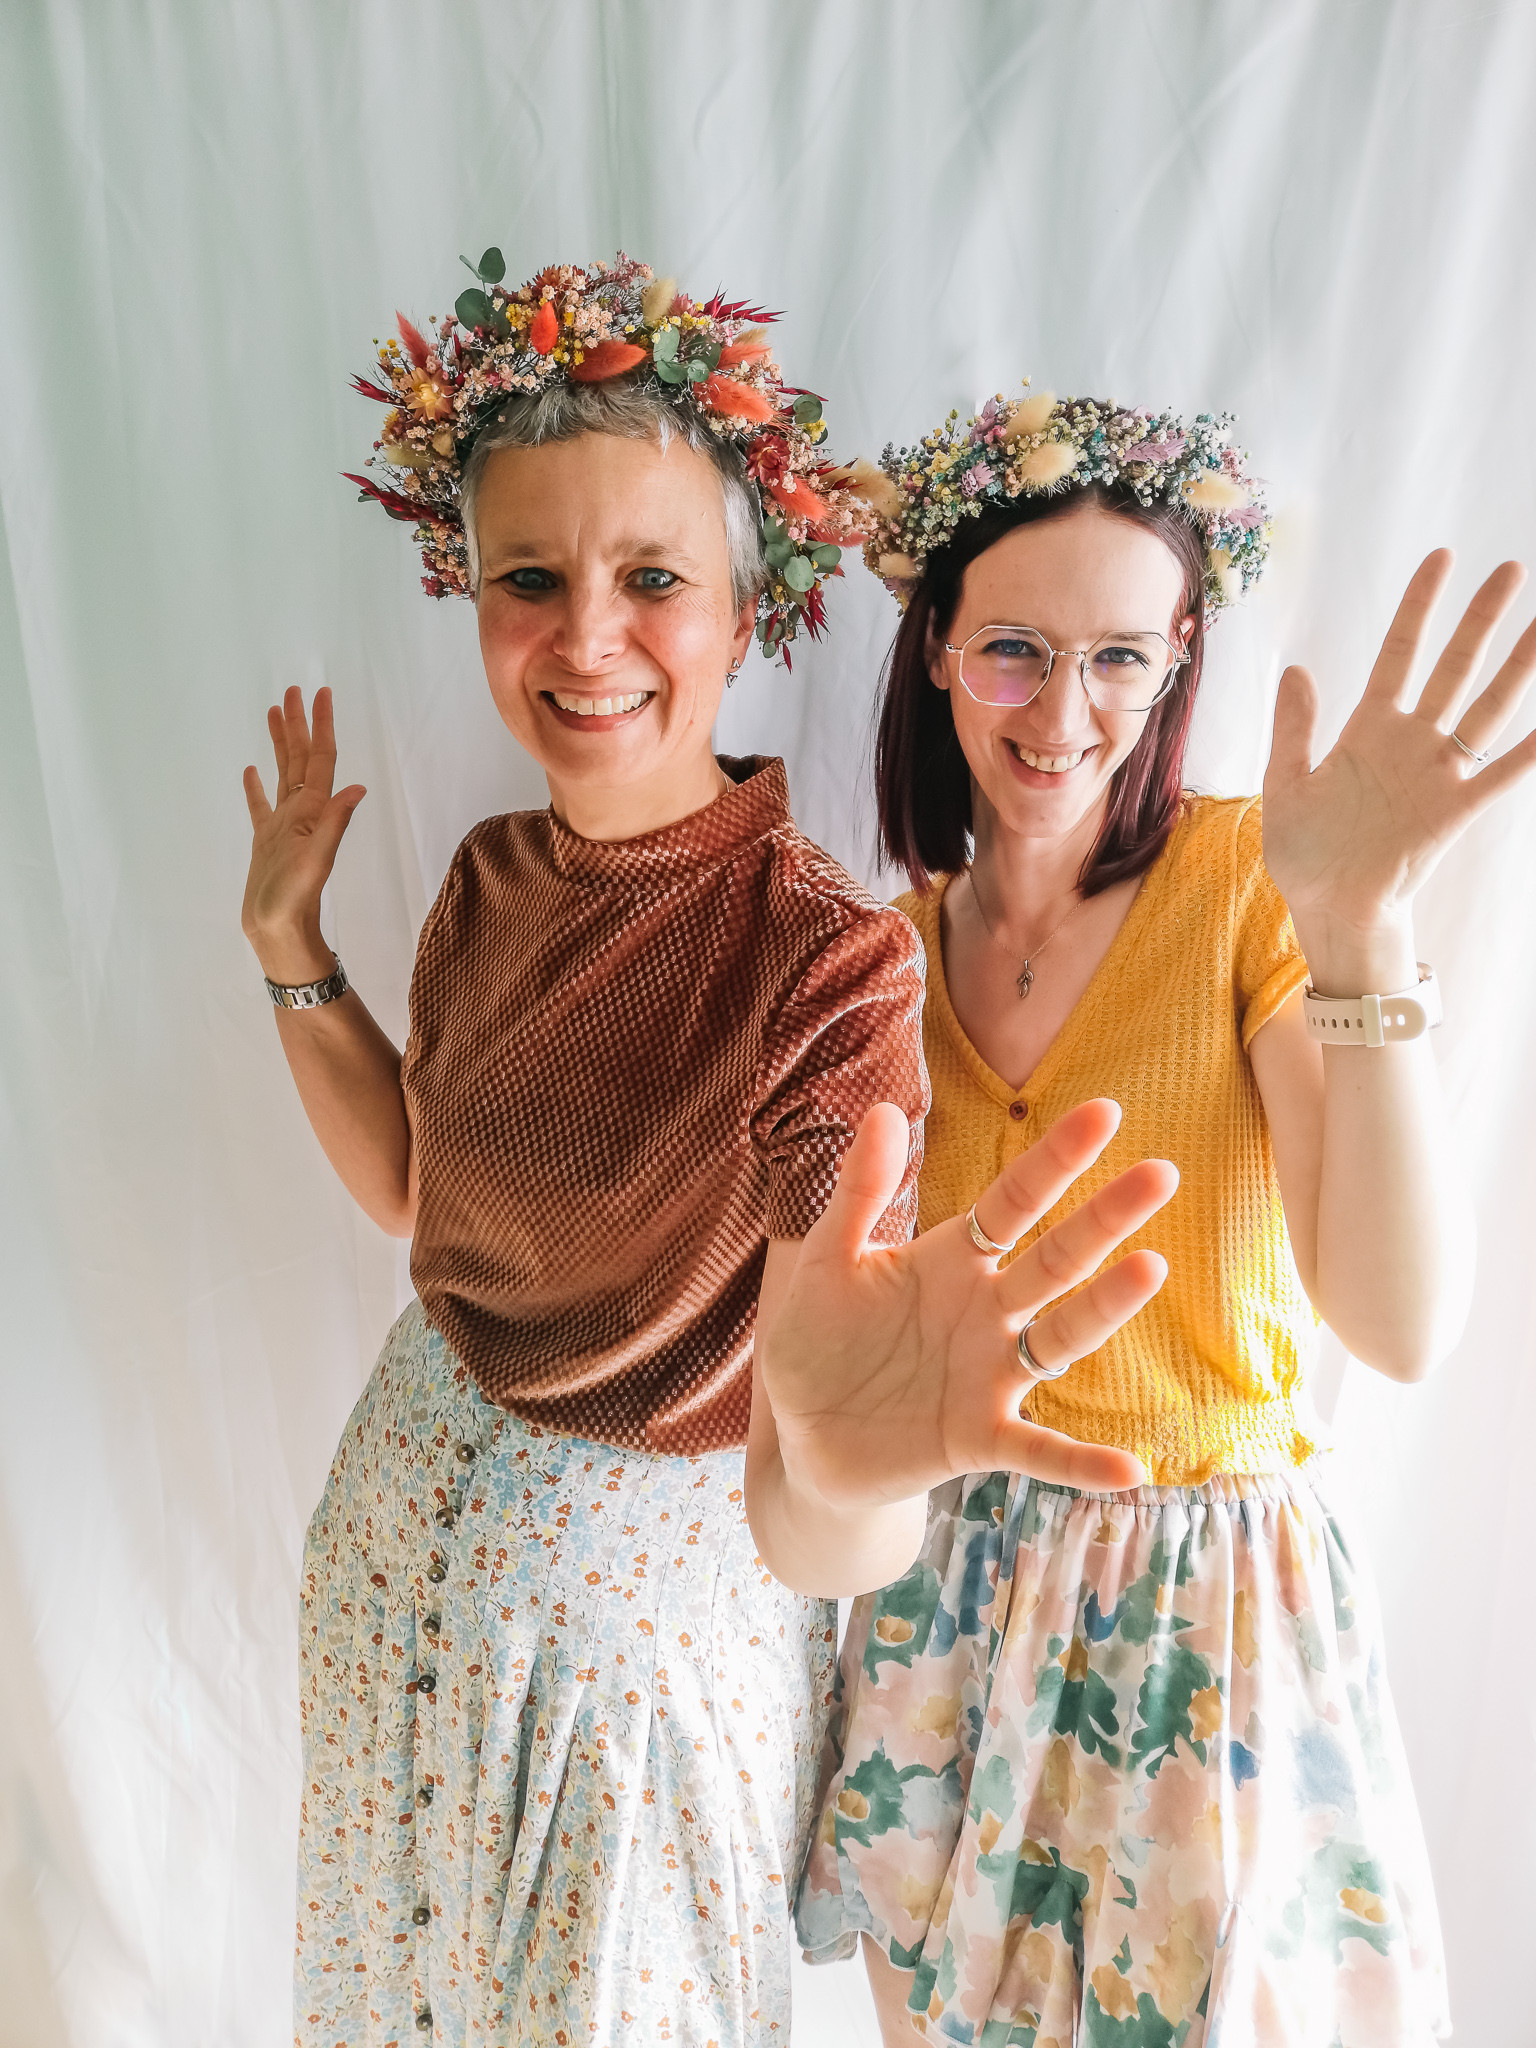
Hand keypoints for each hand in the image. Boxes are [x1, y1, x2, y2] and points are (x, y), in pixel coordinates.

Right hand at [241, 687, 365, 982]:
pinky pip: (260, 805)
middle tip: (294, 690)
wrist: (278, 932)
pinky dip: (256, 786)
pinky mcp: (265, 841)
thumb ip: (335, 824)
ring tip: (274, 712)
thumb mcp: (316, 860)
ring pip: (281, 773)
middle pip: (300, 758)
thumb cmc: (295, 900)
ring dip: (279, 744)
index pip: (319, 760)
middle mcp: (300, 813)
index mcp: (312, 811)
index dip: (321, 726)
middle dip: (298, 724)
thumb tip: (358, 788)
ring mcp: (282, 826)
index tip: (321, 693)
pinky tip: (251, 770)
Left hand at [759, 1098, 1176, 1506]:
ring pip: (1061, 1338)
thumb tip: (883, 1109)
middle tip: (1162, 1173)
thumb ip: (858, 1193)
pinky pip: (1038, 1451)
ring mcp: (990, 1375)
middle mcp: (985, 1311)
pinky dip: (1081, 1463)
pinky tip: (1129, 1470)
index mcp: (951, 1260)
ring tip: (1151, 1268)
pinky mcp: (978, 1438)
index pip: (1013, 1201)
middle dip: (1105, 1218)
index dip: (1054, 1159)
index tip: (1105, 1112)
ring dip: (1106, 1308)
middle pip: (1055, 1259)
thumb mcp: (825, 1262)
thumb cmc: (816, 1341)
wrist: (800, 1436)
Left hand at [1263, 552, 1535, 969]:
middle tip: (1512, 569)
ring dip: (1517, 668)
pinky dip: (1531, 753)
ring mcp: (1436, 774)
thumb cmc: (1304, 851)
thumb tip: (1296, 669)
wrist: (1327, 906)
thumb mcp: (1285, 783)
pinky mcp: (1453, 811)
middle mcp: (1411, 742)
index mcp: (1368, 729)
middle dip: (1481, 620)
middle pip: (1453, 667)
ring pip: (1486, 708)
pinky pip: (1501, 776)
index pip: (1400, 653)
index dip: (1421, 607)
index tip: (1442, 559)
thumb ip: (1294, 727)